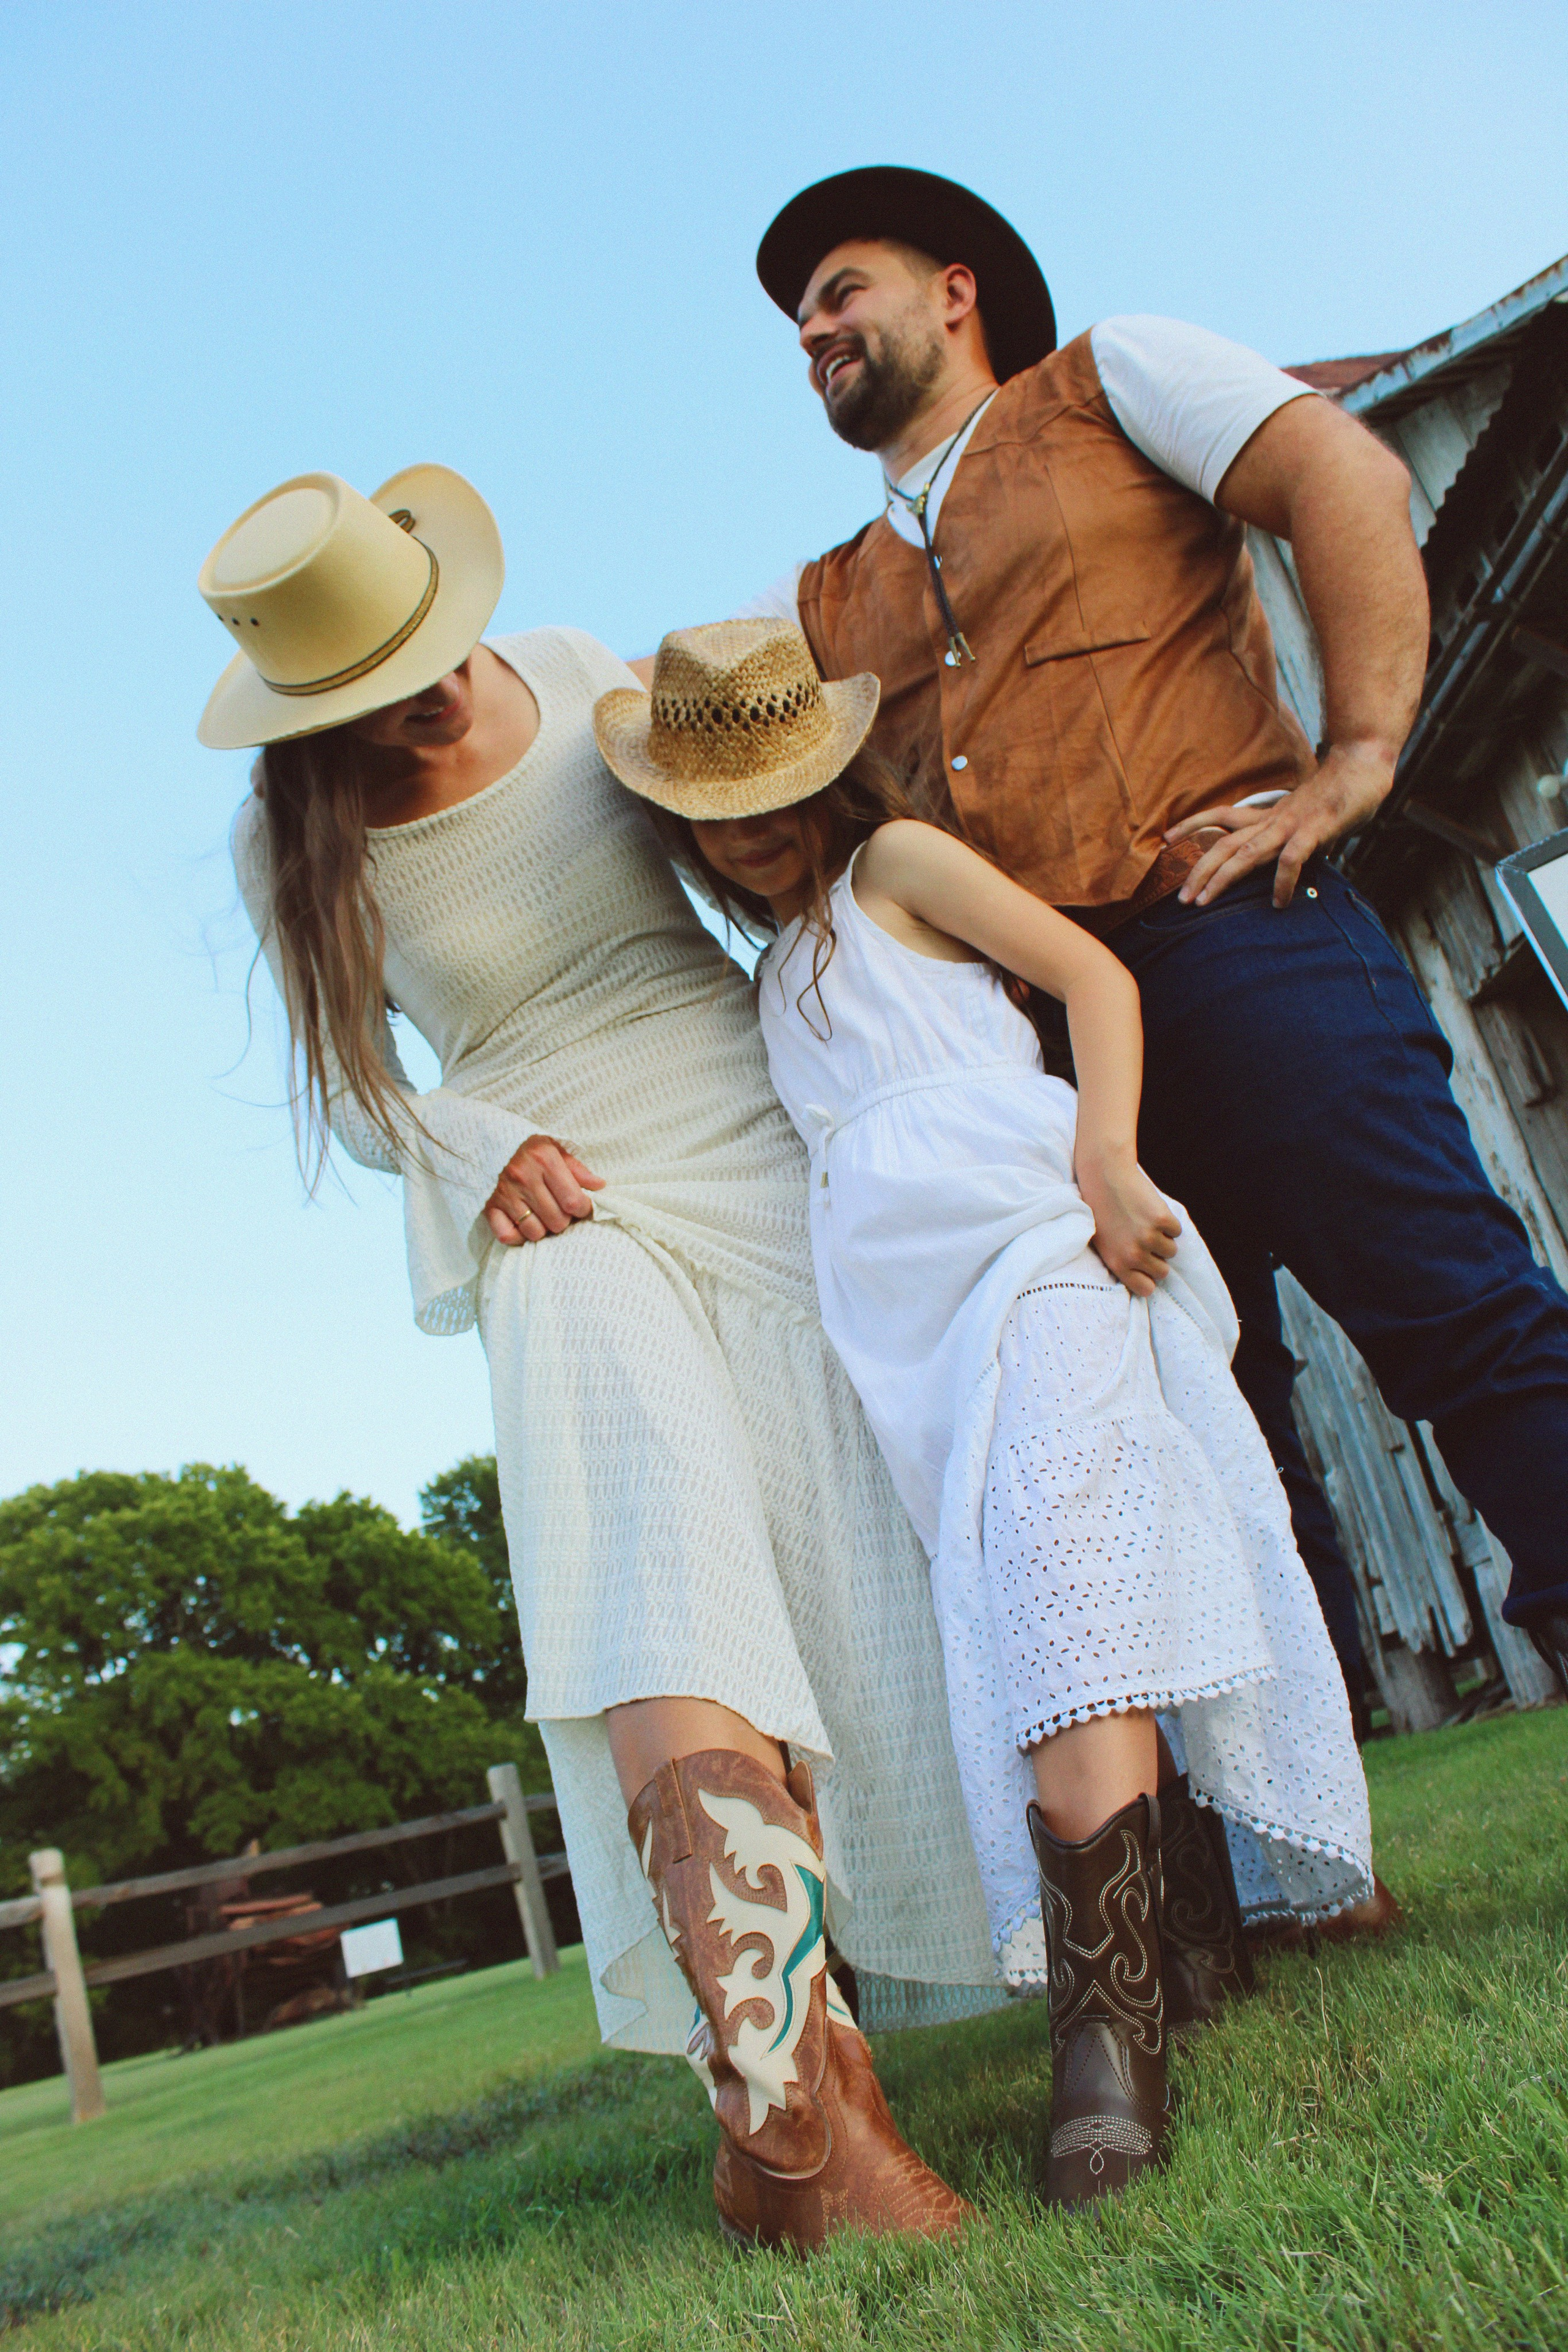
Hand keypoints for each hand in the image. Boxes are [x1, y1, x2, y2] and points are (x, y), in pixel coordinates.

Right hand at [483, 1134, 603, 1245]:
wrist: (486, 1140)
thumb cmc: (526, 1146)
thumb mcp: (553, 1148)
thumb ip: (577, 1168)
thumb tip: (599, 1186)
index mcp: (544, 1160)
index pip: (573, 1201)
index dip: (583, 1209)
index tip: (581, 1207)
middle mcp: (524, 1178)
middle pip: (557, 1221)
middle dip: (564, 1220)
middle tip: (560, 1210)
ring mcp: (505, 1194)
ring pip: (535, 1232)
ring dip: (543, 1229)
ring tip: (542, 1216)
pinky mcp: (489, 1207)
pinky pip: (507, 1236)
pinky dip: (518, 1236)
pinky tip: (523, 1225)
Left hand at [1077, 1154, 1180, 1297]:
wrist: (1104, 1177)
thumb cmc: (1101, 1212)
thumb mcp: (1104, 1245)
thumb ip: (1123, 1263)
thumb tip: (1147, 1281)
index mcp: (1118, 1264)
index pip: (1146, 1289)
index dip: (1149, 1278)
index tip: (1146, 1268)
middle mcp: (1134, 1255)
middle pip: (1162, 1271)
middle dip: (1157, 1258)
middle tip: (1144, 1241)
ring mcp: (1149, 1237)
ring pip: (1171, 1251)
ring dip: (1163, 1239)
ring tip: (1144, 1223)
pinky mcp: (1163, 1219)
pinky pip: (1177, 1231)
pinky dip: (1169, 1222)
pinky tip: (1150, 1211)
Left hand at [1164, 741, 1396, 907]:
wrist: (1364, 763)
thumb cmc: (1337, 792)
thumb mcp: (1305, 817)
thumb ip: (1292, 839)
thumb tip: (1289, 864)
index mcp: (1268, 815)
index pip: (1221, 816)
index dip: (1192, 826)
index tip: (1166, 840)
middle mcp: (1272, 819)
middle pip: (1223, 843)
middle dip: (1198, 870)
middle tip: (1180, 899)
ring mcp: (1291, 824)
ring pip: (1246, 852)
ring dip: (1222, 878)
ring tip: (1203, 902)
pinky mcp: (1315, 829)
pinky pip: (1291, 858)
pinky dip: (1282, 882)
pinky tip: (1279, 902)